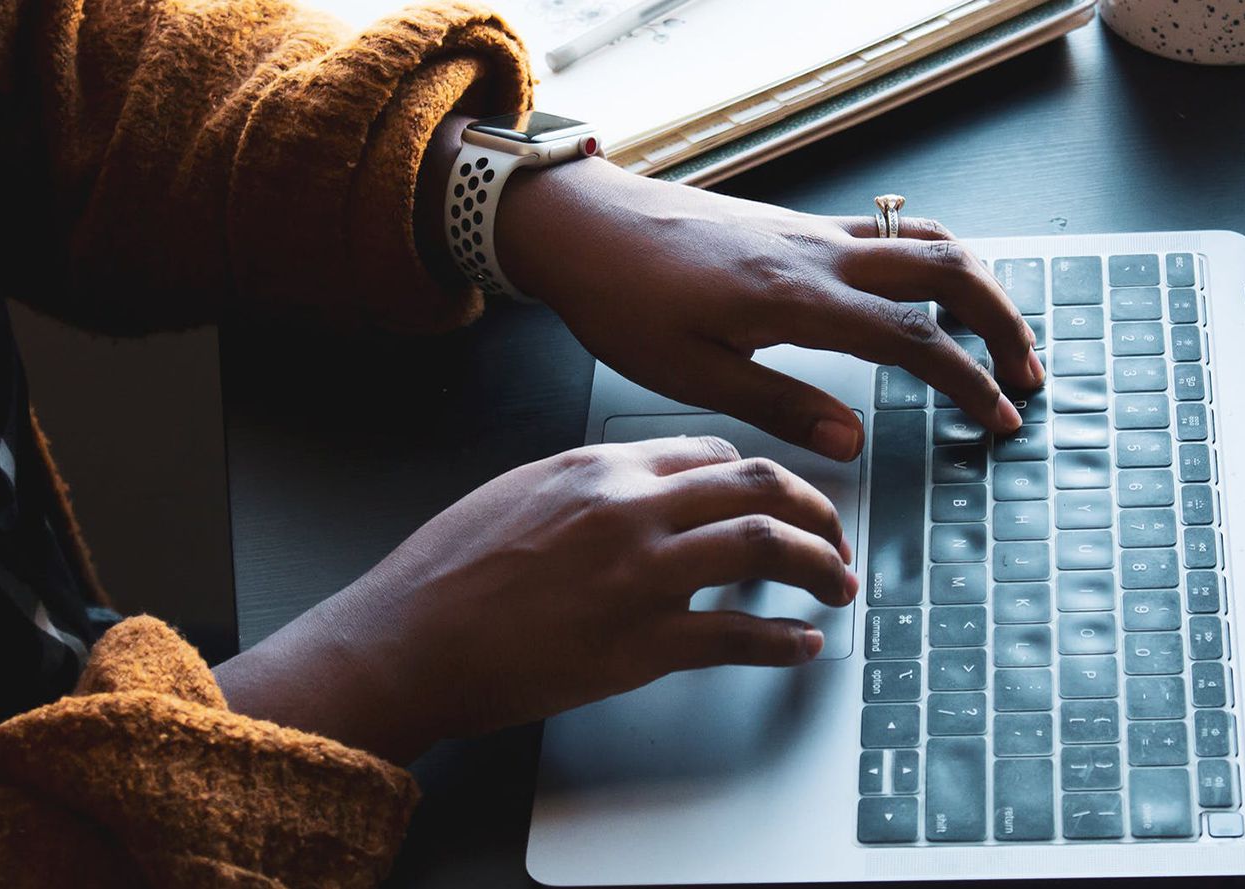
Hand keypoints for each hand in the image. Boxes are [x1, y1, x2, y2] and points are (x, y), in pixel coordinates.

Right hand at [215, 436, 853, 763]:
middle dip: (817, 510)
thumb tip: (644, 490)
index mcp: (600, 466)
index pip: (714, 453)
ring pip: (767, 547)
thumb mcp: (518, 491)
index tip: (780, 499)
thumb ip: (590, 485)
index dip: (762, 476)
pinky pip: (738, 636)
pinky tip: (801, 646)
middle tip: (835, 538)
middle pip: (760, 486)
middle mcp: (630, 508)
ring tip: (838, 585)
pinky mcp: (640, 644)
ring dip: (821, 566)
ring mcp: (640, 575)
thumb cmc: (446, 573)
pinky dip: (783, 642)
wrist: (406, 639)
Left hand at [496, 159, 1044, 460]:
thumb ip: (779, 407)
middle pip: (947, 270)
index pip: (914, 339)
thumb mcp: (689, 375)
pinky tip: (932, 293)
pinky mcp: (797, 226)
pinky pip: (889, 231)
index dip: (967, 382)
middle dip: (1002, 322)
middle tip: (1026, 375)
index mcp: (797, 298)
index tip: (999, 419)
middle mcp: (818, 254)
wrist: (582, 225)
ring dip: (977, 284)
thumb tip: (854, 443)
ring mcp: (811, 232)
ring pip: (926, 240)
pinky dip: (933, 260)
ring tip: (998, 335)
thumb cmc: (621, 299)